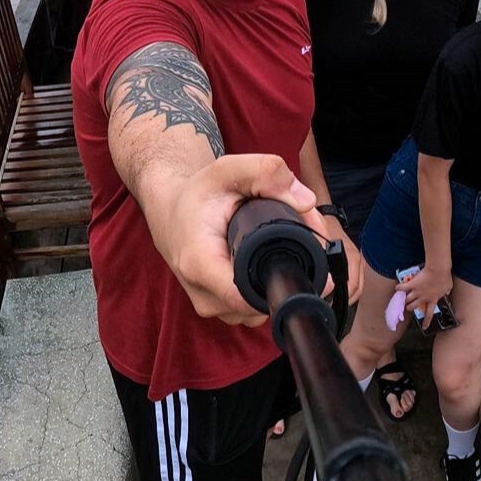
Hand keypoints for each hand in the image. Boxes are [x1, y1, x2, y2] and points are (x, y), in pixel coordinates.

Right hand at [156, 154, 319, 326]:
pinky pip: (256, 308)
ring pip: (264, 306)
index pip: (249, 296)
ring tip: (284, 243)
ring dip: (282, 278)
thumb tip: (306, 202)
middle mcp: (206, 295)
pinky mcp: (222, 310)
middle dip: (293, 270)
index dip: (286, 278)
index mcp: (201, 265)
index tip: (310, 258)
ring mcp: (214, 307)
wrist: (170, 213)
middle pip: (265, 299)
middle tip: (303, 235)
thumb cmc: (197, 194)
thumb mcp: (226, 170)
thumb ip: (265, 172)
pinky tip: (271, 259)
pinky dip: (269, 285)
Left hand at [331, 226, 365, 306]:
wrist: (327, 219)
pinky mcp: (356, 262)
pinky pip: (357, 281)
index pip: (353, 286)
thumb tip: (327, 284)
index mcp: (352, 258)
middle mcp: (358, 261)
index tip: (331, 304)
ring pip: (359, 286)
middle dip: (346, 301)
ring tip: (334, 302)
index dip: (343, 299)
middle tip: (332, 306)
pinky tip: (339, 292)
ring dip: (348, 296)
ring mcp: (359, 262)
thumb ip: (323, 264)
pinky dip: (349, 289)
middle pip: (358, 290)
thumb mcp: (320, 246)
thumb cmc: (324, 230)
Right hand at [397, 265, 454, 329]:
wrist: (438, 270)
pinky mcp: (412, 284)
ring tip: (401, 299)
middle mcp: (423, 298)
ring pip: (407, 300)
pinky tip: (397, 288)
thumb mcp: (448, 287)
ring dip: (404, 300)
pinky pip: (402, 288)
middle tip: (407, 306)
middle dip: (409, 307)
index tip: (424, 327)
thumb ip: (446, 291)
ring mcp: (417, 292)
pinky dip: (399, 288)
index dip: (426, 321)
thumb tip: (447, 292)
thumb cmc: (444, 278)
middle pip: (413, 307)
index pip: (429, 313)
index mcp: (433, 299)